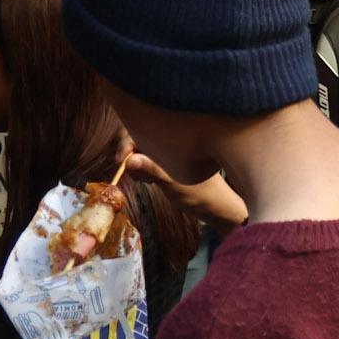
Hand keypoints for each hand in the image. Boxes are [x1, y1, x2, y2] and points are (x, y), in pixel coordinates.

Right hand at [125, 148, 245, 228]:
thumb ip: (151, 170)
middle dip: (131, 157)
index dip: (126, 144)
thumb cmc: (201, 194)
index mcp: (177, 137)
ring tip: (147, 181)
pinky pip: (147, 160)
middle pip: (138, 139)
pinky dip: (143, 169)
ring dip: (137, 165)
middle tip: (139, 177)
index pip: (142, 130)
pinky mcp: (168, 161)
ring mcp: (170, 151)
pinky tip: (150, 182)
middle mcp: (172, 140)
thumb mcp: (173, 183)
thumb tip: (127, 161)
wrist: (218, 207)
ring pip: (141, 151)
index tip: (120, 162)